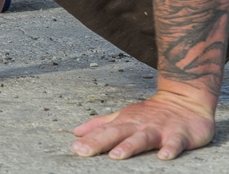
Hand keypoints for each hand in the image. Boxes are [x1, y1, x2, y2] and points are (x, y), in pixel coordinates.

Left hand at [71, 91, 214, 159]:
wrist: (184, 101)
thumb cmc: (150, 113)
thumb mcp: (123, 116)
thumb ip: (101, 125)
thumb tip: (76, 132)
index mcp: (125, 122)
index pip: (104, 131)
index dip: (89, 140)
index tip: (75, 148)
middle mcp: (139, 125)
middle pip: (117, 133)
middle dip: (99, 142)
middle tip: (83, 151)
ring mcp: (159, 129)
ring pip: (142, 138)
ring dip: (129, 146)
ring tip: (116, 156)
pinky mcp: (179, 134)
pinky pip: (175, 143)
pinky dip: (170, 149)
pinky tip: (164, 157)